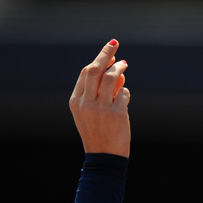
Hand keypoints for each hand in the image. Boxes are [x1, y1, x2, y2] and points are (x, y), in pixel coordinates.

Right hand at [69, 39, 130, 156]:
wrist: (104, 157)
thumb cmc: (98, 133)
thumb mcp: (92, 113)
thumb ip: (101, 93)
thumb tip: (117, 72)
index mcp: (76, 101)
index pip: (86, 73)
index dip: (99, 59)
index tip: (109, 51)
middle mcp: (86, 103)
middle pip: (95, 70)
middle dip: (106, 53)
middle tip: (115, 44)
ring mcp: (101, 108)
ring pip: (111, 78)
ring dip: (119, 68)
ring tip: (125, 64)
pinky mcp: (117, 114)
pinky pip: (124, 93)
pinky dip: (126, 91)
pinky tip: (124, 95)